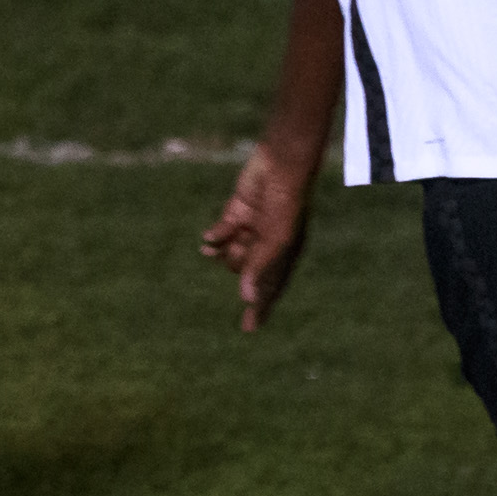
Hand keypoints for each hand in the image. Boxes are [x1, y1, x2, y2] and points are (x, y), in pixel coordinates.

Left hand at [199, 143, 314, 331]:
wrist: (280, 165)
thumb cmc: (286, 204)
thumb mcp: (275, 240)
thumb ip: (259, 268)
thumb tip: (245, 298)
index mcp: (284, 256)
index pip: (272, 288)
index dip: (261, 308)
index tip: (249, 329)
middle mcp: (267, 246)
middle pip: (245, 271)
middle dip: (239, 265)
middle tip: (243, 246)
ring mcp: (251, 230)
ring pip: (230, 254)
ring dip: (223, 252)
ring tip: (221, 243)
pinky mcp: (236, 213)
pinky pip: (220, 234)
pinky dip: (215, 237)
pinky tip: (210, 238)